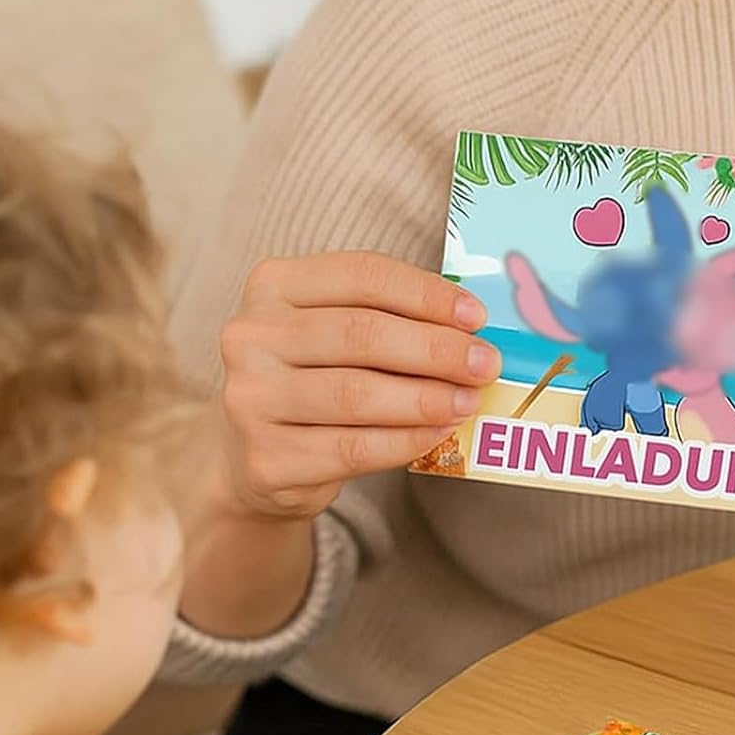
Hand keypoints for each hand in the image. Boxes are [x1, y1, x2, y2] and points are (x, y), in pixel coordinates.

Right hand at [217, 252, 500, 518]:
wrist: (257, 458)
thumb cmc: (315, 380)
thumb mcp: (338, 334)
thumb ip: (392, 320)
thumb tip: (470, 332)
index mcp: (274, 285)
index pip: (362, 275)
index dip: (426, 294)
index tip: (475, 316)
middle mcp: (251, 336)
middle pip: (360, 333)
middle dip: (435, 349)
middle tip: (484, 364)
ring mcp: (250, 398)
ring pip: (356, 394)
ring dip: (426, 398)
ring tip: (468, 401)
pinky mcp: (265, 459)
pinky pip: (353, 447)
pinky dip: (405, 440)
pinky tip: (438, 433)